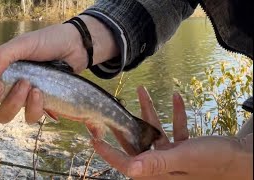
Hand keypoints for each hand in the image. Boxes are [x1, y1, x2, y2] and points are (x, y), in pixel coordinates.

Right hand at [0, 15, 118, 123]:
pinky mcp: (38, 105)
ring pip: (4, 115)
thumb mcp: (22, 44)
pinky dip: (34, 107)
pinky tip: (40, 92)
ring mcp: (20, 97)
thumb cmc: (47, 42)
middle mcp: (4, 85)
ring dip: (14, 102)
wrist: (74, 48)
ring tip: (28, 84)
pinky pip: (29, 117)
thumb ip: (1, 57)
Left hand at [92, 86, 252, 179]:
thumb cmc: (214, 161)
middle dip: (125, 125)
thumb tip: (129, 169)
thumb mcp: (184, 158)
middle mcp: (162, 165)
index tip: (94, 139)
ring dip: (150, 111)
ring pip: (155, 132)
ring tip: (142, 90)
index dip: (109, 153)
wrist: (240, 159)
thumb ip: (157, 163)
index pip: (126, 163)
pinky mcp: (184, 149)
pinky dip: (174, 115)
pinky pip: (174, 130)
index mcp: (158, 172)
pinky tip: (175, 98)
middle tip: (113, 108)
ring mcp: (172, 157)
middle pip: (136, 144)